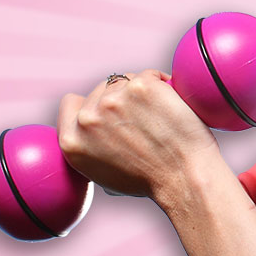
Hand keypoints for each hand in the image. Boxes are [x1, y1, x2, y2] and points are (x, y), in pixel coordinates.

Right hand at [57, 69, 218, 201]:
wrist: (183, 179)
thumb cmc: (151, 180)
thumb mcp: (102, 173)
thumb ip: (89, 145)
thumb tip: (91, 127)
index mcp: (71, 141)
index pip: (72, 102)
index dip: (93, 104)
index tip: (113, 113)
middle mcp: (87, 119)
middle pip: (101, 88)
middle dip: (120, 99)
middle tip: (144, 120)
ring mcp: (113, 100)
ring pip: (125, 79)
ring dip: (141, 91)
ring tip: (159, 115)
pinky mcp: (140, 86)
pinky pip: (151, 74)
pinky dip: (163, 84)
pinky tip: (172, 103)